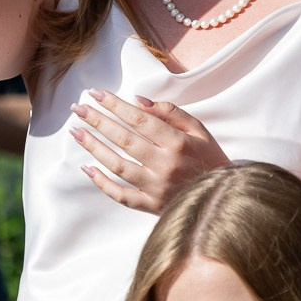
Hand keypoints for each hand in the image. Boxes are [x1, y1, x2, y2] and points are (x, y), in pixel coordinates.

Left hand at [70, 88, 230, 211]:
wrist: (224, 197)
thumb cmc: (210, 158)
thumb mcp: (199, 129)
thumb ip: (171, 112)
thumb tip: (138, 100)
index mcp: (178, 143)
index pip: (139, 120)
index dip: (115, 105)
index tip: (95, 94)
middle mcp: (165, 165)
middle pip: (124, 139)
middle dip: (97, 121)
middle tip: (77, 108)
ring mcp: (157, 188)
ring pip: (118, 166)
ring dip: (94, 147)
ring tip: (76, 132)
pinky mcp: (151, 206)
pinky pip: (121, 196)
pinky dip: (102, 183)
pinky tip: (87, 168)